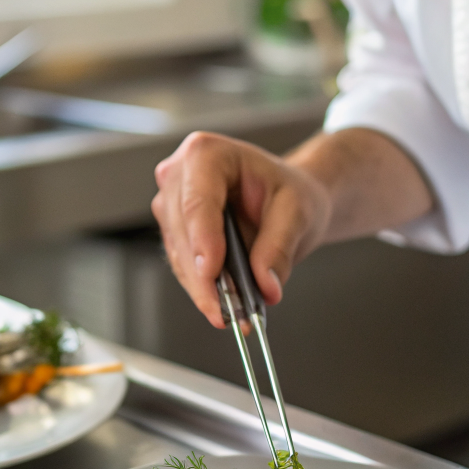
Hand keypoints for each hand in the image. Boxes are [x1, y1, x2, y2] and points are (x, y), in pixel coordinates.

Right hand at [151, 132, 331, 328]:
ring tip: (230, 315)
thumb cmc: (289, 192)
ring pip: (178, 253)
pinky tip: (222, 305)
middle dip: (203, 275)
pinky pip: (182, 265)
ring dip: (201, 287)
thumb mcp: (297, 212)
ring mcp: (171, 202)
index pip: (198, 201)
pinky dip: (201, 288)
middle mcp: (180, 173)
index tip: (211, 274)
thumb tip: (266, 285)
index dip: (202, 240)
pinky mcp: (174, 231)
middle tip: (227, 311)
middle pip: (183, 231)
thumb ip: (279, 247)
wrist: (286, 198)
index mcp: (208, 153)